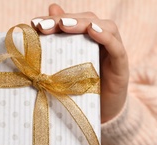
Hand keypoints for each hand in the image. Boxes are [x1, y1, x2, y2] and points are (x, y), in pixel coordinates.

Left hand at [32, 4, 128, 122]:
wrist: (103, 112)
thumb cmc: (83, 90)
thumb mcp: (66, 69)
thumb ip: (57, 48)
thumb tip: (41, 30)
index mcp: (88, 39)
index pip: (74, 20)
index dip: (55, 19)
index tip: (34, 24)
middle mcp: (104, 40)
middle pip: (87, 20)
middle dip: (64, 20)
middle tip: (44, 26)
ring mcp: (114, 51)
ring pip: (105, 27)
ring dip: (82, 23)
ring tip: (63, 25)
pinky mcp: (122, 66)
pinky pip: (116, 47)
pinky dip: (105, 36)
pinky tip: (92, 31)